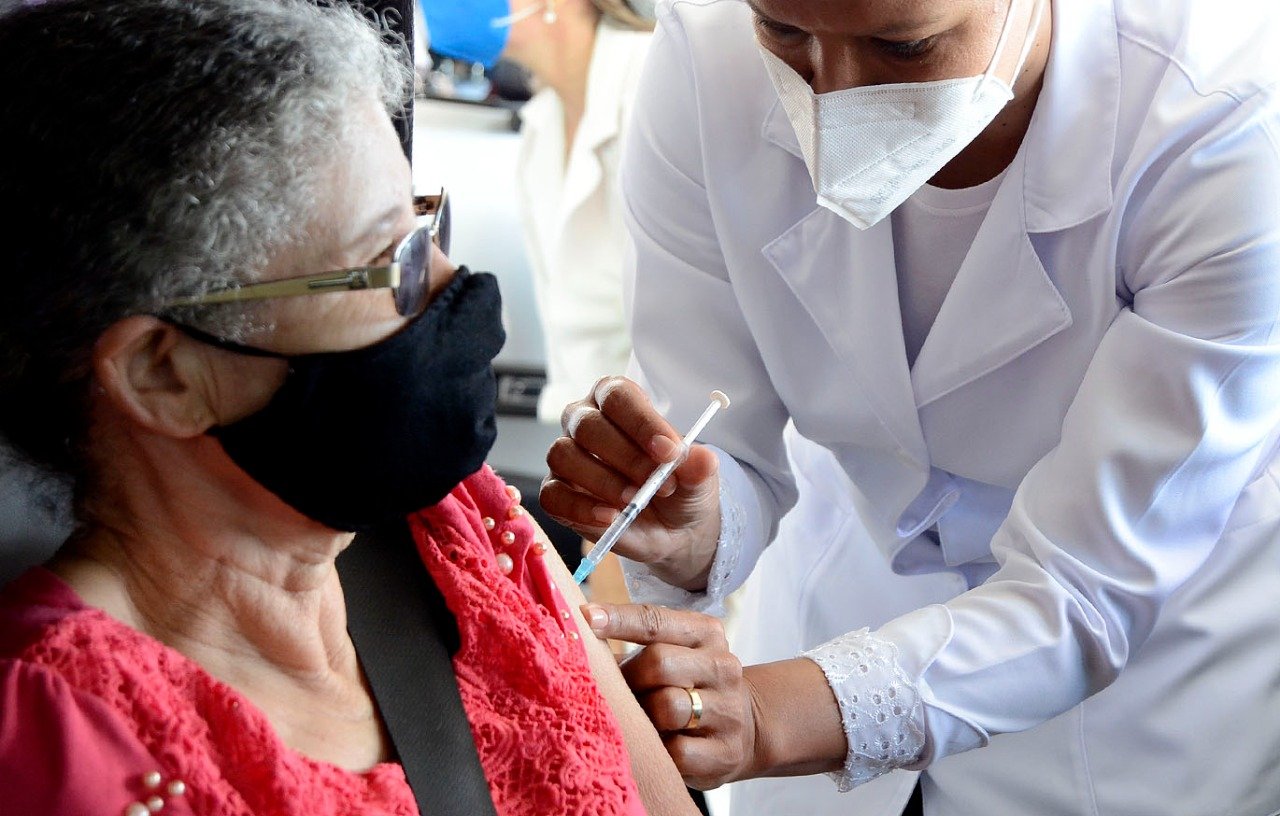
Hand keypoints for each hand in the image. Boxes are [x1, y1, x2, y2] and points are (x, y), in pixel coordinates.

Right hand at [541, 376, 720, 589]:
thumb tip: (703, 459)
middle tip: (660, 484)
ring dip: (603, 481)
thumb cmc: (680, 487)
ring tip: (634, 501)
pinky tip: (610, 517)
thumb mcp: (698, 478)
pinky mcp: (556, 492)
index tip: (668, 451)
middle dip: (626, 457)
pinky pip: (553, 495)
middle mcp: (585, 421)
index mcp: (618, 402)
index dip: (641, 422)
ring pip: (564, 456)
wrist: (673, 529)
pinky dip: (581, 508)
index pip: (618, 397)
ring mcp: (567, 457)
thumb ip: (698, 466)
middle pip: (588, 425)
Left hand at [582, 602, 760, 789]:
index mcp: (706, 633)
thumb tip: (580, 645)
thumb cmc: (689, 684)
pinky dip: (660, 751)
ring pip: (669, 707)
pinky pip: (677, 751)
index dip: (619, 619)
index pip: (656, 620)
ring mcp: (728, 710)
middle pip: (659, 662)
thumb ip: (637, 648)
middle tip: (623, 692)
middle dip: (631, 678)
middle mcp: (722, 666)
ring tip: (643, 720)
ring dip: (645, 716)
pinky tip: (659, 747)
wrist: (745, 727)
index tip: (586, 617)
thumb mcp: (675, 653)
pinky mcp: (725, 752)